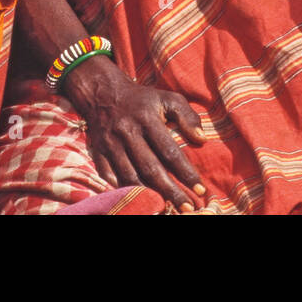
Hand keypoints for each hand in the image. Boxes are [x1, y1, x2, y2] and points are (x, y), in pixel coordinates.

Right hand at [62, 55, 207, 210]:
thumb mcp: (167, 98)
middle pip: (151, 169)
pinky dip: (124, 190)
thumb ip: (187, 116)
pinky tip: (139, 200)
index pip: (169, 151)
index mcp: (147, 119)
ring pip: (131, 176)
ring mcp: (111, 144)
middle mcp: (128, 132)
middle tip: (188, 208)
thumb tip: (202, 140)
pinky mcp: (99, 152)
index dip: (186, 172)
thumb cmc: (142, 99)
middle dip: (170, 191)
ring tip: (166, 208)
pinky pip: (110, 177)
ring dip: (149, 195)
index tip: (201, 189)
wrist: (103, 93)